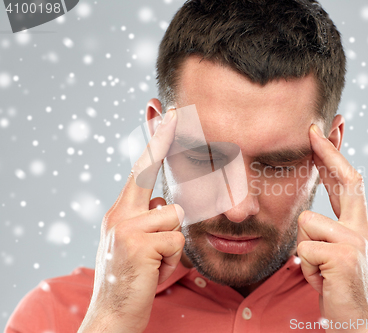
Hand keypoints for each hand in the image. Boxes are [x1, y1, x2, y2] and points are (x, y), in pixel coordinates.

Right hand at [78, 110, 184, 332]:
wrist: (112, 315)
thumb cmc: (132, 278)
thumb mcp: (136, 242)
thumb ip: (148, 218)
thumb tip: (165, 201)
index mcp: (119, 211)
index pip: (140, 169)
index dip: (154, 140)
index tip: (165, 113)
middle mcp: (118, 214)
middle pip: (148, 171)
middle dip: (162, 139)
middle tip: (173, 109)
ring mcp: (125, 227)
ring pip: (174, 215)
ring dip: (173, 242)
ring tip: (156, 261)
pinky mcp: (137, 244)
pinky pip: (177, 240)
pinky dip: (174, 259)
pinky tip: (156, 271)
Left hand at [296, 123, 367, 332]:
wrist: (357, 323)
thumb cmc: (339, 289)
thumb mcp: (335, 255)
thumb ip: (328, 231)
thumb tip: (308, 214)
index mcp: (359, 227)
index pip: (348, 184)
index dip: (334, 158)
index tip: (323, 133)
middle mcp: (362, 229)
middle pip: (345, 180)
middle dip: (327, 153)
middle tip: (313, 129)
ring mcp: (356, 240)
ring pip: (306, 222)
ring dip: (304, 250)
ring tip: (319, 270)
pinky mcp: (344, 255)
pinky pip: (304, 248)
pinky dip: (305, 268)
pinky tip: (321, 280)